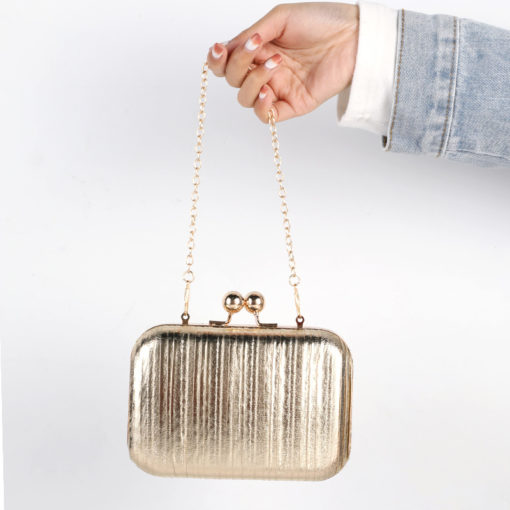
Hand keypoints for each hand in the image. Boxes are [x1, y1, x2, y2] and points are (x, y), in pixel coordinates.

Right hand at [206, 2, 358, 122]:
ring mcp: (278, 88)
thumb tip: (228, 47)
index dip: (216, 60)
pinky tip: (270, 91)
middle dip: (238, 65)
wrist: (353, 37)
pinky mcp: (292, 105)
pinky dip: (261, 106)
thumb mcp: (281, 18)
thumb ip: (253, 33)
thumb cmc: (321, 22)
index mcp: (259, 49)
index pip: (227, 62)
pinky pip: (266, 116)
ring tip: (275, 65)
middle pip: (232, 80)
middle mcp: (264, 70)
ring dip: (253, 81)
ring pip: (245, 98)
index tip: (218, 50)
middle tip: (257, 48)